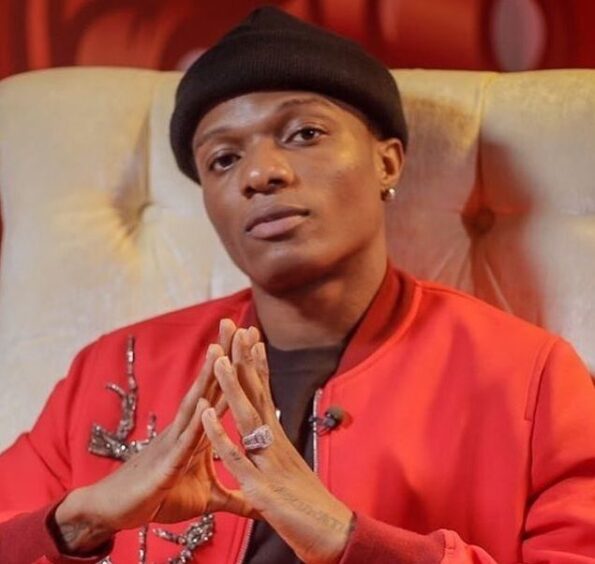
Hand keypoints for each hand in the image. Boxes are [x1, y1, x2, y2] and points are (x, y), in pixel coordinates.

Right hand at [53, 319, 251, 552]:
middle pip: (210, 387)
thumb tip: (257, 503)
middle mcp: (188, 429)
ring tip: (218, 348)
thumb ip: (234, 497)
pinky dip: (195, 424)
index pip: (222, 394)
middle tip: (238, 324)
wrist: (116, 512)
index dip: (238, 370)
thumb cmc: (160, 497)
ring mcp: (175, 442)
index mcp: (201, 433)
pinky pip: (184, 442)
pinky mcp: (166, 465)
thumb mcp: (207, 499)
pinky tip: (204, 404)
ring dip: (207, 377)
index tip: (252, 342)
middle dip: (224, 357)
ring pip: (195, 404)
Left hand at [201, 328, 353, 563]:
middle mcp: (274, 442)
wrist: (332, 535)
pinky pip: (236, 457)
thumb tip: (267, 442)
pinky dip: (220, 434)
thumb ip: (272, 456)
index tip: (250, 339)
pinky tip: (207, 414)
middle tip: (236, 329)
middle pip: (257, 394)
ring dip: (231, 386)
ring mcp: (267, 461)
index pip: (265, 394)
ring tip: (219, 358)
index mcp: (277, 440)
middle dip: (245, 360)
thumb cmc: (309, 507)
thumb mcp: (286, 476)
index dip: (256, 365)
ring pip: (246, 416)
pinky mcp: (259, 486)